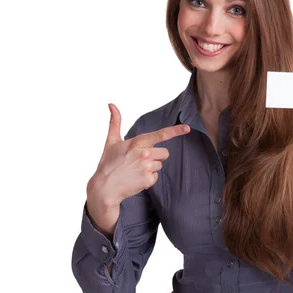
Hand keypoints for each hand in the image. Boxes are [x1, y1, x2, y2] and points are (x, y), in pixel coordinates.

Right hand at [86, 103, 189, 234]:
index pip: (160, 134)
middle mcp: (144, 154)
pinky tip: (136, 179)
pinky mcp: (148, 180)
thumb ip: (115, 122)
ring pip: (160, 165)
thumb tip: (111, 104)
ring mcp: (146, 167)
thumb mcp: (111, 141)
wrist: (104, 188)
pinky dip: (148, 179)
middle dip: (156, 156)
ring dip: (151, 168)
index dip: (175, 131)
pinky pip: (156, 177)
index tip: (187, 128)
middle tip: (139, 160)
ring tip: (135, 170)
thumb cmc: (108, 163)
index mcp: (137, 142)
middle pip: (164, 153)